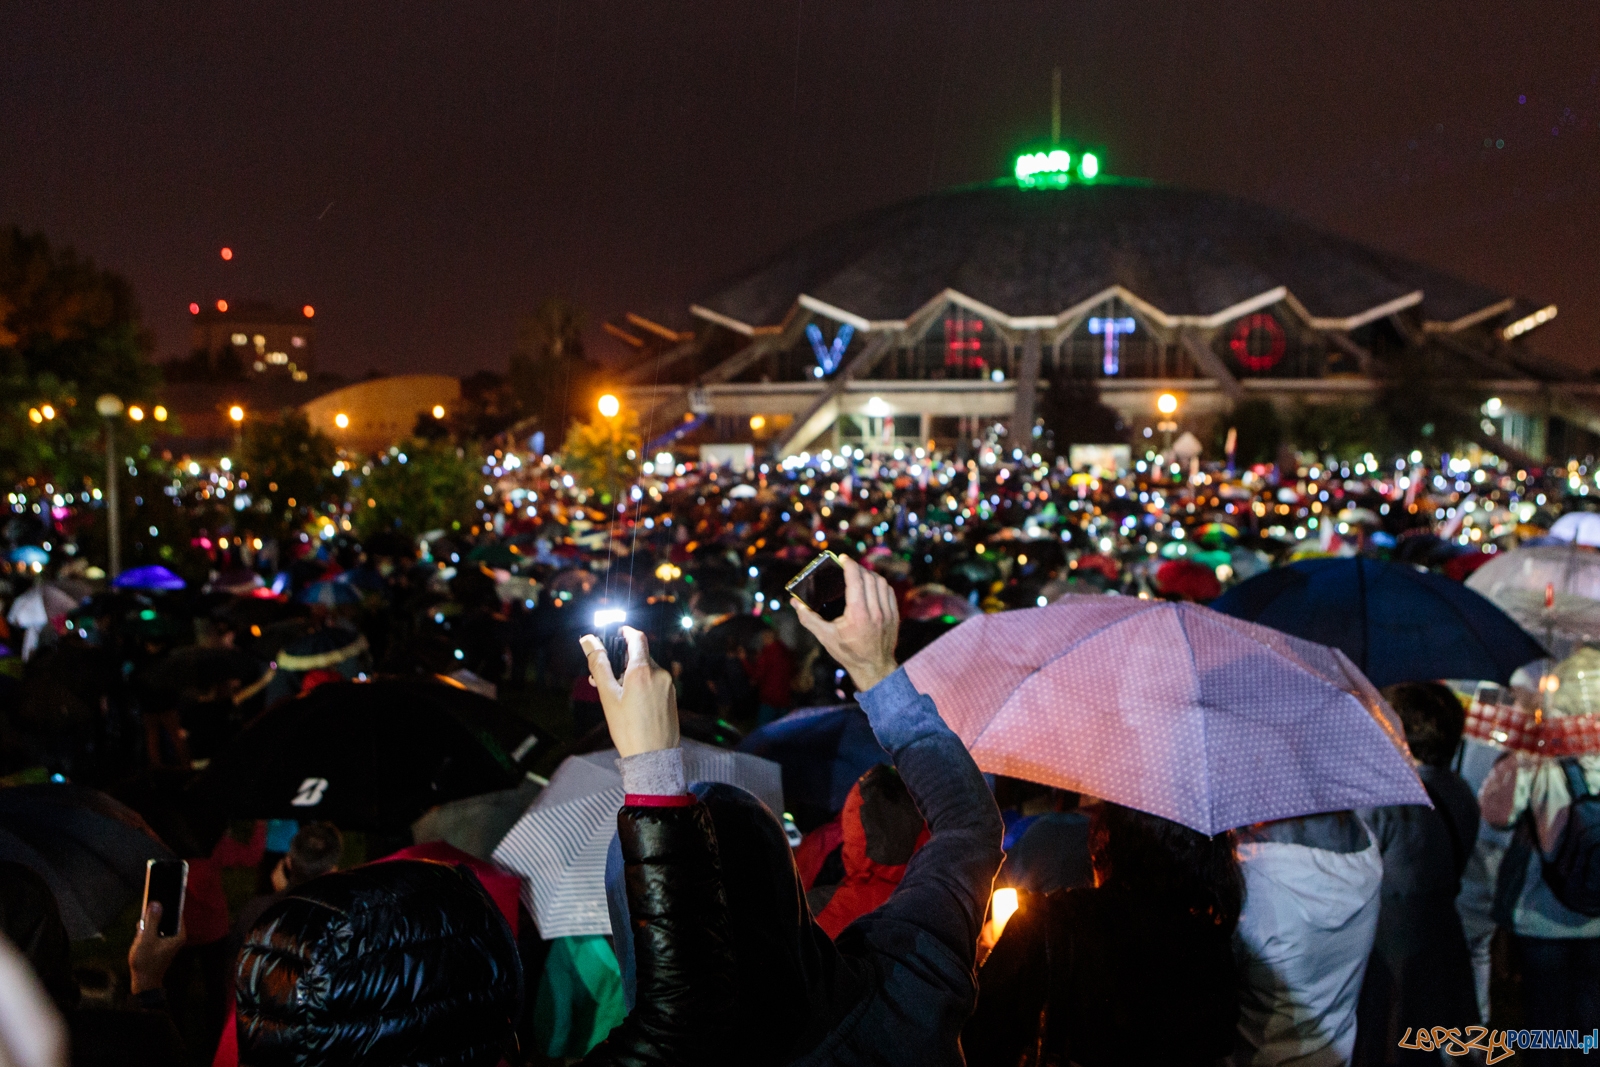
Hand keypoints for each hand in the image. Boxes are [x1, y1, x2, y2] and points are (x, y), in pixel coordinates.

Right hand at [129, 902, 185, 994]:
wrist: (143, 981)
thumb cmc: (146, 962)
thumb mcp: (146, 939)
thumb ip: (151, 921)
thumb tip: (156, 903)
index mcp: (179, 933)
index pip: (177, 911)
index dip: (171, 899)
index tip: (168, 887)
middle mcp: (177, 935)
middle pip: (169, 915)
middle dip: (159, 909)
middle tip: (151, 897)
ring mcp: (169, 939)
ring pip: (160, 922)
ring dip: (151, 921)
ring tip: (145, 918)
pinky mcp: (161, 942)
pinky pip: (156, 930)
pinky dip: (148, 928)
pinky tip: (141, 930)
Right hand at [580, 626, 679, 757]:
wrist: (653, 758)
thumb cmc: (628, 729)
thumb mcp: (607, 696)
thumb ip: (598, 665)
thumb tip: (588, 640)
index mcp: (643, 670)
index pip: (637, 638)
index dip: (625, 632)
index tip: (616, 633)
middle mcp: (660, 674)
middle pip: (640, 657)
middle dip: (622, 663)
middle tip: (604, 677)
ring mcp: (669, 686)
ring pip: (647, 672)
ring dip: (631, 676)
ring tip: (615, 695)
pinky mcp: (672, 698)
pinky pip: (655, 684)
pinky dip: (642, 687)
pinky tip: (631, 704)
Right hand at [793, 554, 898, 692]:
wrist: (874, 668)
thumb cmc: (848, 653)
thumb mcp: (825, 637)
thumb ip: (809, 618)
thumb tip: (795, 603)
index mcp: (858, 614)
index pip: (856, 580)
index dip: (849, 565)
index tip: (842, 558)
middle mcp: (875, 611)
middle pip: (869, 577)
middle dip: (857, 568)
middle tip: (847, 566)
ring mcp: (887, 613)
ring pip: (881, 582)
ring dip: (869, 574)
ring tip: (858, 574)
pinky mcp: (894, 615)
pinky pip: (888, 591)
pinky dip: (879, 584)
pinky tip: (871, 585)